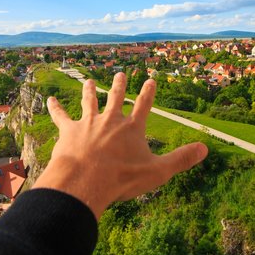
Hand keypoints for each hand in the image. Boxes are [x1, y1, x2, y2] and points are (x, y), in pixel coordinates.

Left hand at [33, 72, 207, 218]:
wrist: (85, 180)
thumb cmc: (121, 178)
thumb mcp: (158, 171)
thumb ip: (181, 159)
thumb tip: (205, 148)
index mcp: (132, 128)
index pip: (144, 105)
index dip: (148, 92)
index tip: (151, 79)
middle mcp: (111, 120)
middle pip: (116, 98)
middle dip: (120, 85)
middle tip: (120, 73)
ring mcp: (88, 122)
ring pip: (89, 101)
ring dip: (90, 91)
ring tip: (89, 81)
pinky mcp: (69, 130)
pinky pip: (61, 116)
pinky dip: (55, 108)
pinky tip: (49, 100)